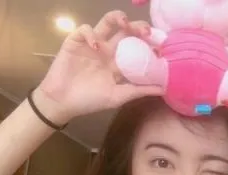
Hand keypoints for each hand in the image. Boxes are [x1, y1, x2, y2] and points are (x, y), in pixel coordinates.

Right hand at [37, 10, 162, 121]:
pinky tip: (96, 46)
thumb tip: (163, 89)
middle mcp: (107, 51)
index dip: (147, 44)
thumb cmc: (90, 101)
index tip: (159, 46)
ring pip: (106, 23)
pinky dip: (91, 34)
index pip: (136, 49)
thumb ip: (138, 91)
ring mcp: (92, 45)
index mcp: (118, 64)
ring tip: (124, 23)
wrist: (63, 102)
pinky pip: (85, 30)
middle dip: (136, 27)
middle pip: (125, 32)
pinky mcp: (75, 42)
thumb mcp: (118, 97)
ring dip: (117, 18)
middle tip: (145, 31)